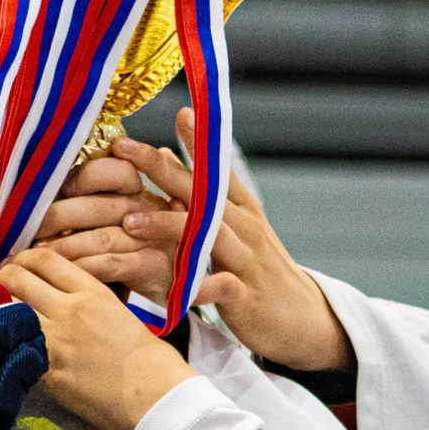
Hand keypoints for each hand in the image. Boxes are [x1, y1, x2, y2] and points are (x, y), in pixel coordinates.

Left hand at [0, 249, 194, 429]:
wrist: (154, 393)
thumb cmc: (148, 359)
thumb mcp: (119, 313)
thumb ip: (88, 300)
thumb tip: (65, 298)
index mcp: (91, 290)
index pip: (43, 258)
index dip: (21, 258)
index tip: (15, 266)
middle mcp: (69, 308)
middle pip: (16, 277)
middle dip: (0, 279)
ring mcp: (55, 339)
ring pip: (5, 309)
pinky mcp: (46, 369)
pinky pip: (10, 346)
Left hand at [37, 107, 352, 371]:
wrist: (303, 318)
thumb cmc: (259, 271)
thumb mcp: (236, 228)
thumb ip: (203, 194)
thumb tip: (165, 155)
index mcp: (240, 208)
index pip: (216, 166)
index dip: (195, 139)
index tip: (176, 112)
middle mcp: (244, 227)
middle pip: (202, 191)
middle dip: (162, 168)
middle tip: (125, 148)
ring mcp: (246, 260)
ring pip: (207, 235)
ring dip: (169, 226)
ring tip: (130, 222)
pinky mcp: (244, 296)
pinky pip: (218, 288)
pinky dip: (197, 287)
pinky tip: (171, 286)